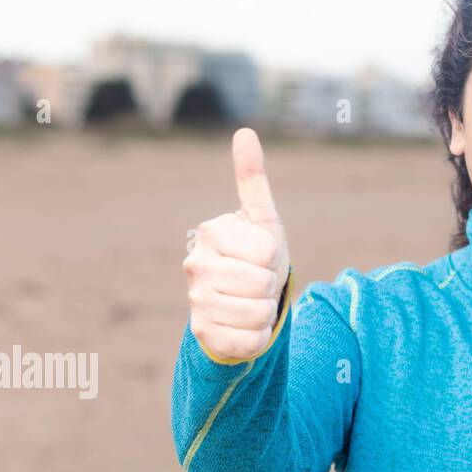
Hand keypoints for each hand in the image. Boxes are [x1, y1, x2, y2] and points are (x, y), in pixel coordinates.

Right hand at [183, 128, 290, 360]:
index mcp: (212, 232)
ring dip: (266, 310)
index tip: (263, 254)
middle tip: (259, 280)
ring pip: (257, 313)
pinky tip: (246, 324)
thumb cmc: (257, 254)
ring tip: (253, 300)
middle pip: (262, 283)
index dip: (275, 256)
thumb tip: (244, 132)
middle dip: (272, 284)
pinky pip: (249, 340)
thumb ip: (252, 178)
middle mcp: (196, 264)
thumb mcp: (261, 218)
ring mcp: (195, 299)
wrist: (243, 298)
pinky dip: (258, 336)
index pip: (268, 251)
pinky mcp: (202, 332)